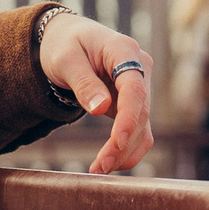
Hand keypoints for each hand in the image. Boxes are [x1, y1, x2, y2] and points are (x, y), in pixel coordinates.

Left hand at [38, 12, 154, 174]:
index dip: (128, 118)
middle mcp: (140, 68)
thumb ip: (83, 83)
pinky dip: (127, 150)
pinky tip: (109, 163)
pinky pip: (139, 130)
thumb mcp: (65, 59)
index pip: (134, 88)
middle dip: (122, 144)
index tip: (117, 142)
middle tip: (99, 167)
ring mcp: (140, 86)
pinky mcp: (134, 103)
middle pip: (141, 112)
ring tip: (99, 170)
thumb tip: (100, 109)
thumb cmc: (64, 45)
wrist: (68, 40)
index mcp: (124, 50)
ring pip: (143, 126)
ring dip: (126, 152)